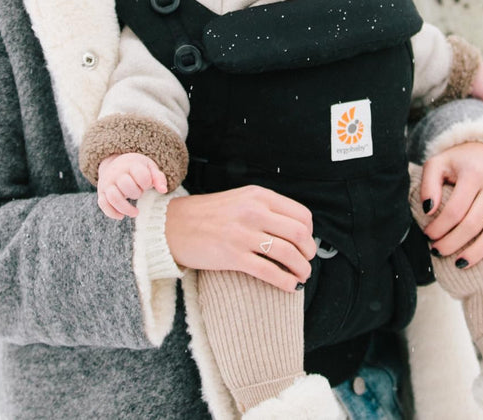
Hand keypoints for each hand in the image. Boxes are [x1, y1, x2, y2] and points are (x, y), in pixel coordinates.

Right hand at [96, 153, 167, 219]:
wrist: (114, 163)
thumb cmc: (136, 168)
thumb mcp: (149, 167)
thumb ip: (158, 177)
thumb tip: (163, 190)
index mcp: (130, 164)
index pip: (142, 176)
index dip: (147, 183)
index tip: (147, 184)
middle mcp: (116, 173)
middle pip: (127, 186)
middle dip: (137, 194)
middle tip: (139, 193)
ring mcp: (107, 183)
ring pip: (113, 198)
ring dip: (126, 208)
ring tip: (135, 213)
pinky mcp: (101, 193)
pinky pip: (104, 205)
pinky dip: (113, 213)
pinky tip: (122, 216)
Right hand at [164, 185, 316, 292]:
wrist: (173, 225)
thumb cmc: (208, 214)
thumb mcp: (240, 199)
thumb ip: (266, 208)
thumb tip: (294, 228)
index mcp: (259, 196)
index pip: (301, 215)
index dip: (310, 233)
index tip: (307, 243)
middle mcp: (254, 212)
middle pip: (299, 234)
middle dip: (309, 253)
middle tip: (307, 261)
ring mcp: (243, 234)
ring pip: (288, 253)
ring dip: (302, 269)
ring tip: (301, 276)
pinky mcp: (233, 256)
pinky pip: (269, 271)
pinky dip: (285, 281)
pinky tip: (289, 286)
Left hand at [418, 141, 482, 267]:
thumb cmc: (456, 163)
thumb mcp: (437, 164)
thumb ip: (428, 184)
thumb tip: (429, 210)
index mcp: (474, 173)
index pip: (455, 209)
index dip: (439, 227)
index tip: (428, 236)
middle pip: (474, 223)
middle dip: (453, 242)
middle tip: (437, 251)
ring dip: (477, 251)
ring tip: (459, 263)